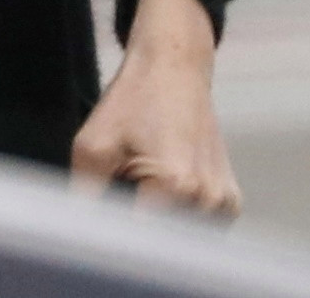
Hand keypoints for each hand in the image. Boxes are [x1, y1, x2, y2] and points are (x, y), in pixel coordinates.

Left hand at [72, 0, 240, 218]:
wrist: (175, 68)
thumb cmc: (133, 100)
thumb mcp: (93, 144)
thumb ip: (85, 194)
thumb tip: (78, 230)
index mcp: (175, 184)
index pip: (137, 239)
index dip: (113, 234)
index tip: (98, 220)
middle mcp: (207, 198)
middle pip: (160, 240)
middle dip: (134, 226)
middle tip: (122, 187)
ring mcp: (224, 202)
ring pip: (179, 238)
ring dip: (157, 221)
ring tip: (143, 180)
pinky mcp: (231, 202)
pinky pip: (197, 227)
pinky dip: (177, 216)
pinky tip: (162, 185)